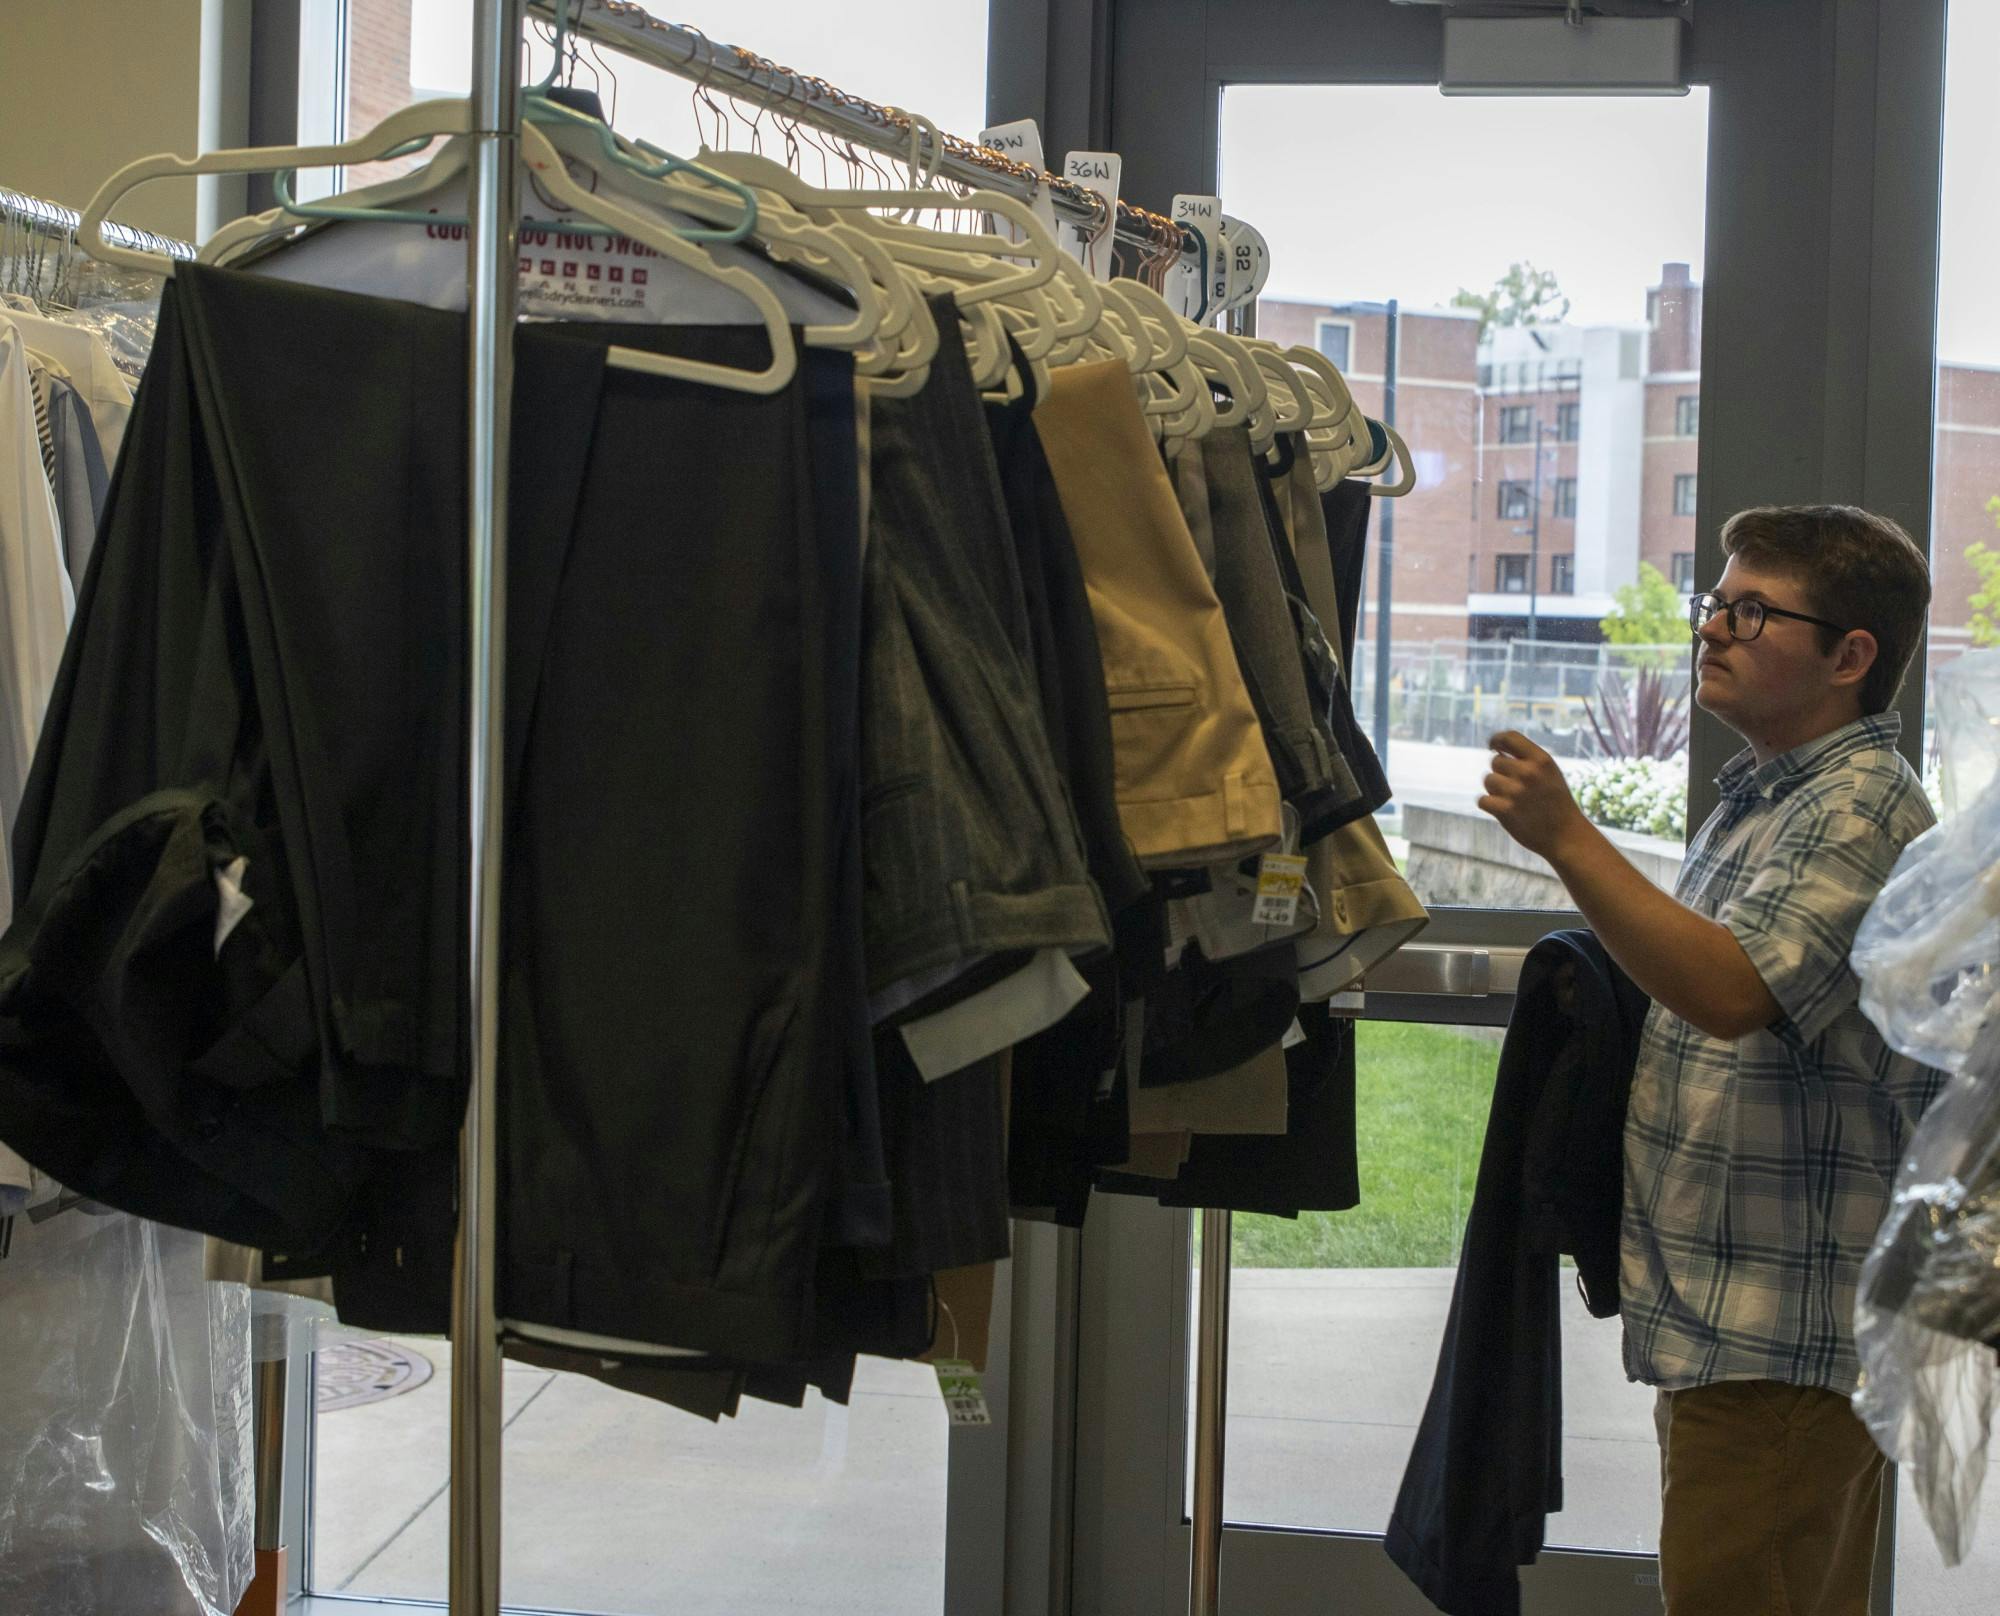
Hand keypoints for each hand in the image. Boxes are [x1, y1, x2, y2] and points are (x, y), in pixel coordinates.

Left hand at [1478, 730, 1590, 861]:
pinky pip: (1482, 800)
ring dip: (1496, 790)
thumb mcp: (1549, 774)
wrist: (1566, 836)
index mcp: (1541, 760)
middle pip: (1495, 761)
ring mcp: (1516, 792)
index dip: (1497, 740)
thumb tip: (1496, 750)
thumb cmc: (1555, 802)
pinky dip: (1489, 805)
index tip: (1493, 746)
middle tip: (1517, 788)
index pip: (1510, 737)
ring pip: (1488, 780)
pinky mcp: (1505, 811)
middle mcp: (1529, 773)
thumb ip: (1527, 760)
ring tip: (1514, 801)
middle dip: (1501, 773)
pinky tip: (1503, 811)